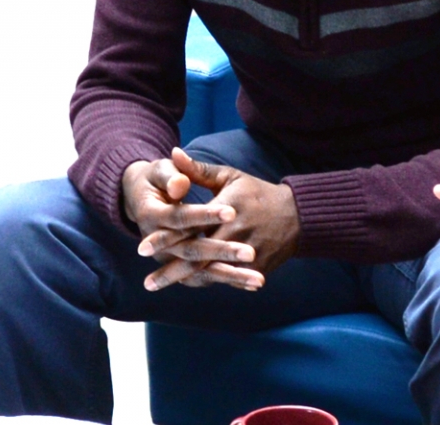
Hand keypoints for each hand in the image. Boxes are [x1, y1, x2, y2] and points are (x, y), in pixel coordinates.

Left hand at [139, 149, 297, 291]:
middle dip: (171, 271)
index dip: (165, 238)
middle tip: (147, 283)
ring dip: (184, 281)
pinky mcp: (257, 268)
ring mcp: (247, 255)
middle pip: (197, 258)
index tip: (142, 248)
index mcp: (225, 212)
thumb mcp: (230, 177)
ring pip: (211, 273)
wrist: (297, 216)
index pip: (190, 227)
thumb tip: (173, 153)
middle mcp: (235, 236)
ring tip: (161, 287)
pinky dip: (208, 283)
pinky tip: (187, 286)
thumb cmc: (257, 193)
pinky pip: (229, 280)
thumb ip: (198, 170)